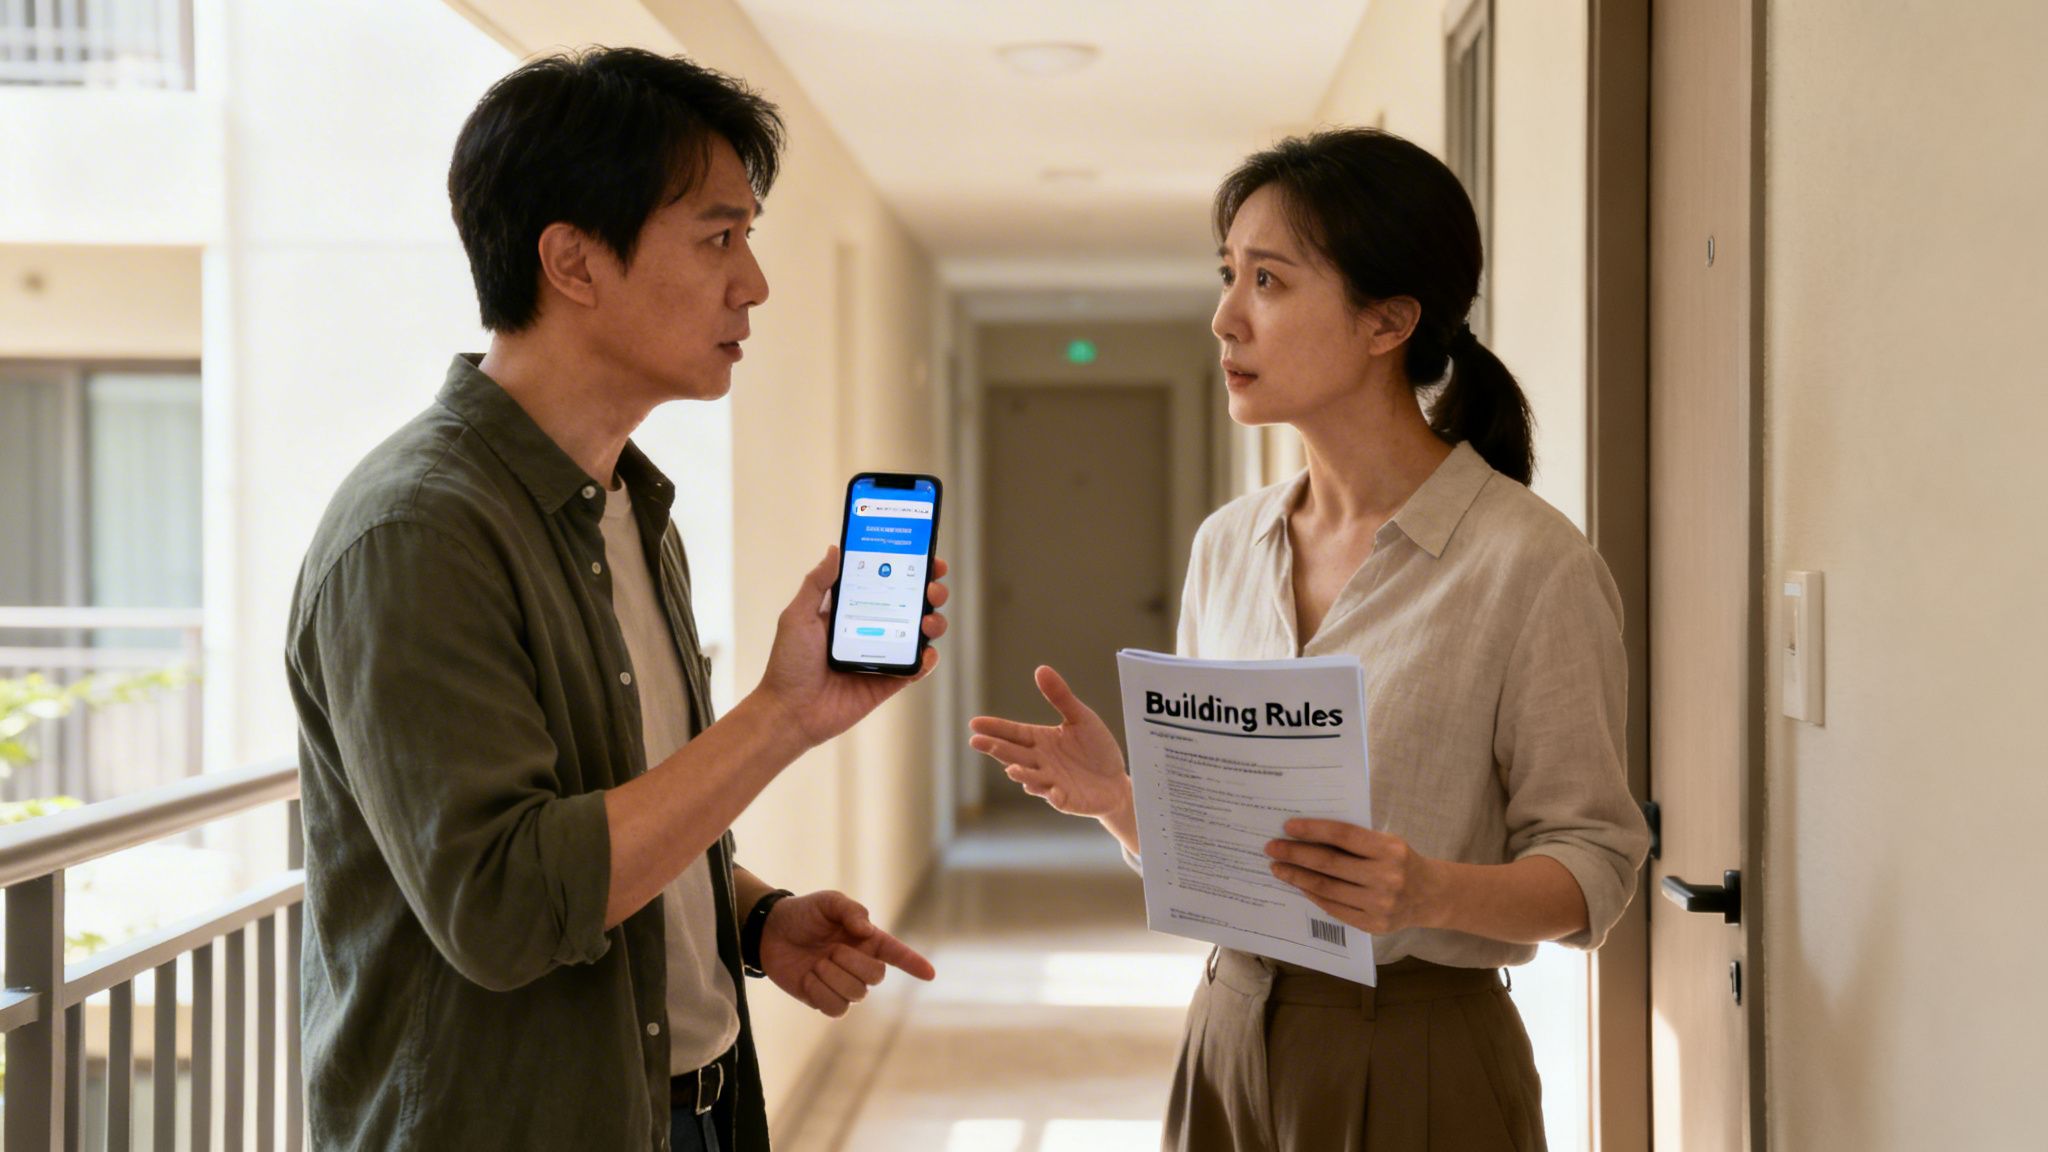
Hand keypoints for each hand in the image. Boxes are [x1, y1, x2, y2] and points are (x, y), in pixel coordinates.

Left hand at [755, 547, 947, 748]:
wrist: (790, 711)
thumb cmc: (788, 663)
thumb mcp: (798, 615)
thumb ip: (817, 583)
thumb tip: (835, 549)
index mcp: (851, 610)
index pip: (885, 582)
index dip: (908, 569)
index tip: (925, 557)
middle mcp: (871, 629)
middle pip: (910, 605)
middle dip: (929, 592)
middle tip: (932, 589)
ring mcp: (882, 656)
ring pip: (919, 635)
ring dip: (934, 623)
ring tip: (928, 622)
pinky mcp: (888, 682)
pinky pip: (916, 669)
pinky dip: (927, 661)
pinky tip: (926, 653)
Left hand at [757, 890, 934, 1017]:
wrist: (769, 932)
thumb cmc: (802, 914)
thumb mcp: (827, 902)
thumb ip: (851, 911)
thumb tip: (866, 931)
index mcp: (867, 940)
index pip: (896, 953)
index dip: (913, 963)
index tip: (930, 974)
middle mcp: (859, 964)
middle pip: (876, 977)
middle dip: (852, 964)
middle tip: (830, 950)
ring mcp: (842, 984)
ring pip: (856, 995)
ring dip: (832, 977)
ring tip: (816, 963)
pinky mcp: (824, 1000)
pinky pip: (835, 1008)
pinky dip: (820, 992)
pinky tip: (808, 978)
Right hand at [968, 666, 1130, 821]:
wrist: (1116, 782)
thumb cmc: (1096, 749)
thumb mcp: (1081, 718)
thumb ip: (1061, 697)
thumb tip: (1041, 669)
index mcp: (1041, 740)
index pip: (1014, 733)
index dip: (995, 728)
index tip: (975, 723)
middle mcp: (1041, 762)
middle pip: (1014, 754)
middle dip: (996, 748)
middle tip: (976, 741)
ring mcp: (1051, 782)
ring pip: (1031, 777)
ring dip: (1021, 774)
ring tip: (1011, 769)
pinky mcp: (1065, 799)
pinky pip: (1055, 797)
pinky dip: (1049, 794)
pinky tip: (1043, 790)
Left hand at [1264, 819, 1444, 934]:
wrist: (1431, 896)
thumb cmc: (1401, 862)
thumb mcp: (1388, 842)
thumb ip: (1355, 841)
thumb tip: (1307, 835)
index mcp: (1390, 850)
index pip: (1343, 836)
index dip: (1313, 830)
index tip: (1288, 826)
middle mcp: (1386, 878)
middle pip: (1329, 864)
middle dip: (1295, 854)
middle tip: (1272, 848)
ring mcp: (1379, 905)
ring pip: (1327, 888)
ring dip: (1297, 877)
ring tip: (1278, 868)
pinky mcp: (1373, 925)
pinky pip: (1334, 908)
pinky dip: (1313, 895)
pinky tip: (1299, 886)